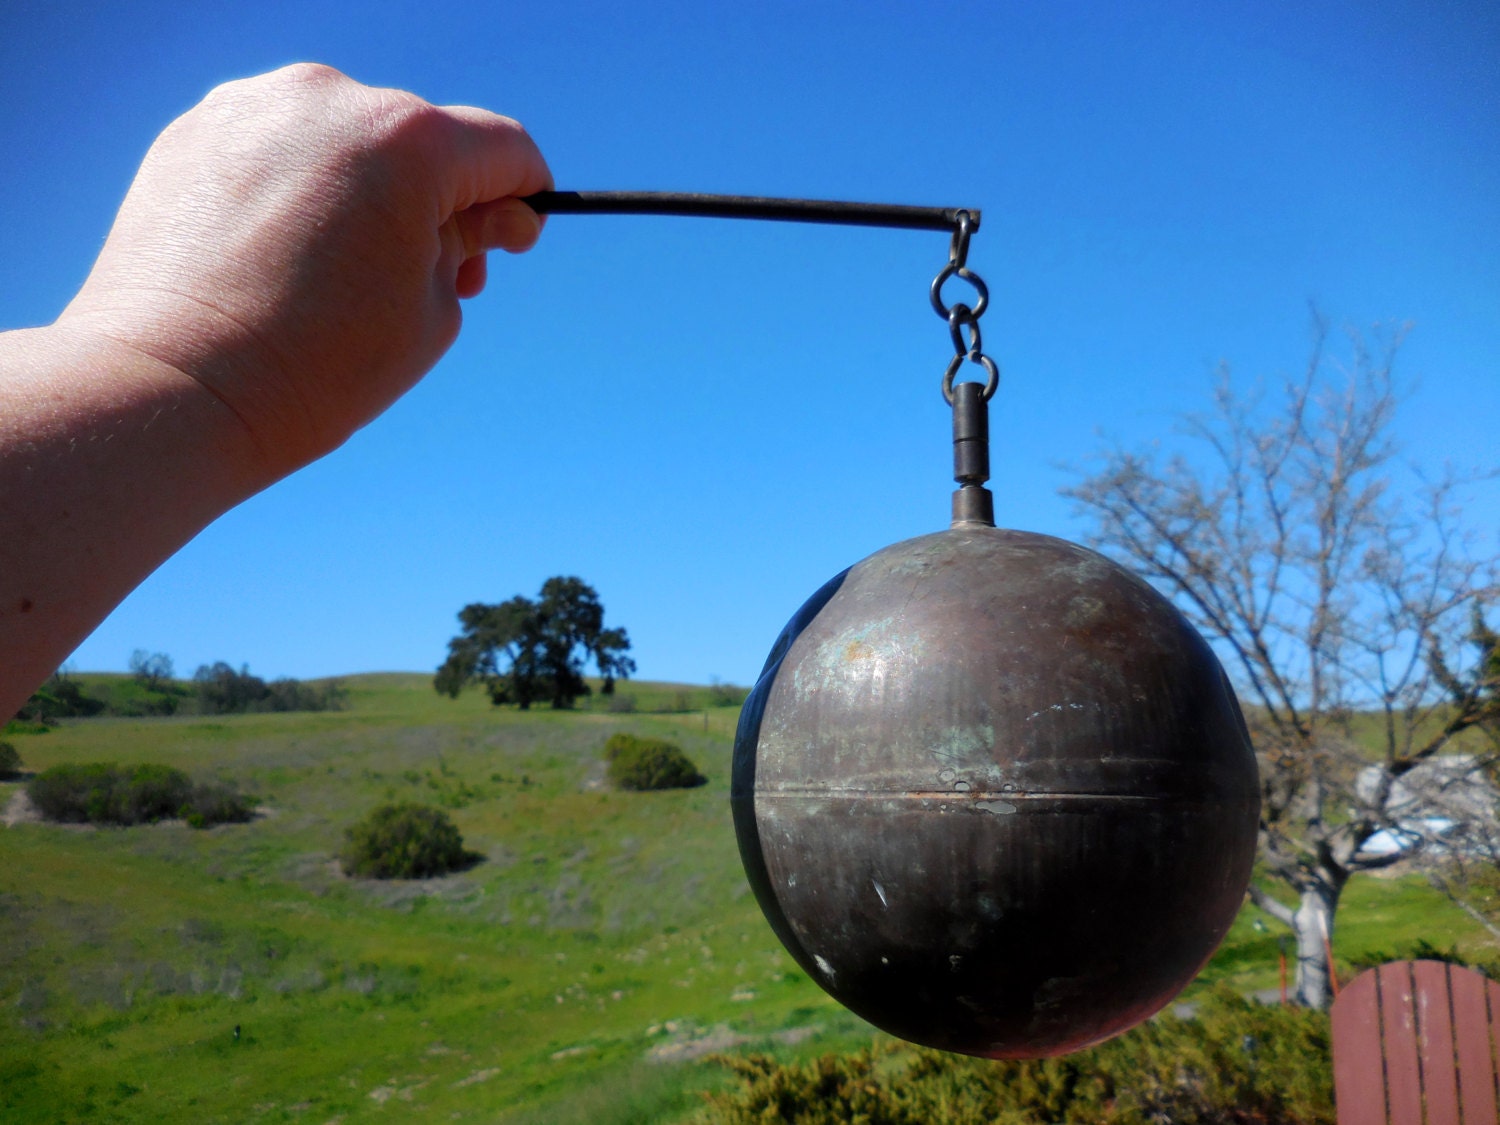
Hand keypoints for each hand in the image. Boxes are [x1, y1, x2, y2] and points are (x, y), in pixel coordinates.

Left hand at [59, 63, 551, 480]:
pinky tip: (284, 256)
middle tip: (428, 276)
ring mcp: (254, 106)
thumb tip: (489, 214)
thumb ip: (470, 245)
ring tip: (341, 273)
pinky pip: (279, 147)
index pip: (503, 148)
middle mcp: (331, 98)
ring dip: (365, 190)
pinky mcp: (196, 129)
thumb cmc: (313, 366)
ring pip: (345, 138)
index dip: (523, 197)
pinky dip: (298, 188)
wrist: (174, 389)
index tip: (512, 237)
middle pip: (421, 139)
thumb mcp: (431, 313)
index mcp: (407, 141)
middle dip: (438, 200)